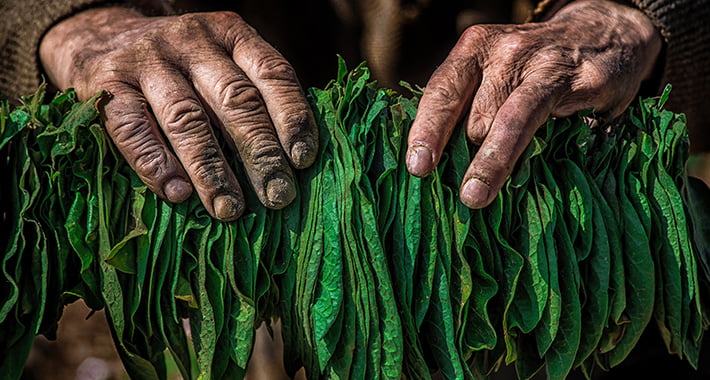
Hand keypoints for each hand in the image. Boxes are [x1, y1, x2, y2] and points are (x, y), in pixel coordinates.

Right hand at [39, 7, 317, 220]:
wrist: (101, 36)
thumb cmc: (183, 68)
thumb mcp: (222, 64)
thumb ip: (252, 97)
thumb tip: (291, 164)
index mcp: (231, 34)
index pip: (272, 72)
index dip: (292, 116)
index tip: (304, 160)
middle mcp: (191, 40)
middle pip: (235, 99)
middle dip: (261, 154)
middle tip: (278, 197)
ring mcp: (147, 59)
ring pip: (186, 118)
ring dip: (212, 170)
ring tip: (230, 209)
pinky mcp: (106, 83)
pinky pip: (133, 128)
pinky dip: (156, 163)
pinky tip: (178, 195)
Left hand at [406, 0, 660, 207]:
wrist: (605, 33)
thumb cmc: (534, 70)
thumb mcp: (496, 74)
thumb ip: (470, 107)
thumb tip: (439, 165)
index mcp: (476, 48)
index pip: (443, 90)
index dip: (427, 129)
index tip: (418, 166)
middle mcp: (506, 51)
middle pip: (474, 114)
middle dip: (460, 153)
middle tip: (449, 188)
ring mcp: (544, 63)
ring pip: (508, 119)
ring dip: (490, 161)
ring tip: (475, 196)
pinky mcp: (581, 81)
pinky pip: (549, 121)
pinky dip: (531, 149)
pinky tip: (524, 175)